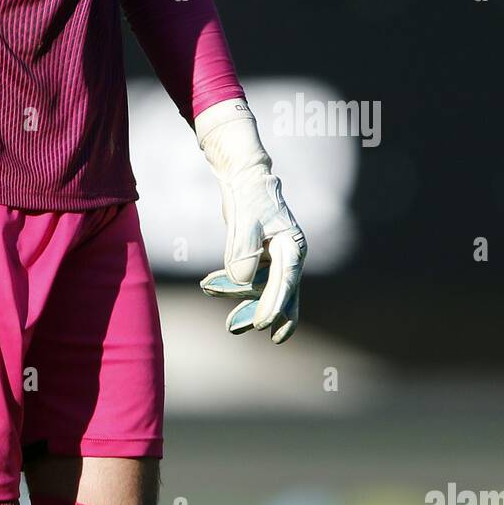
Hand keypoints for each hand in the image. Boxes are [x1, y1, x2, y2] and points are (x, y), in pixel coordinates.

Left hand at [194, 99, 306, 343]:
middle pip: (278, 292)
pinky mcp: (258, 255)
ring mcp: (273, 257)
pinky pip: (246, 277)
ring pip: (259, 287)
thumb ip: (244, 249)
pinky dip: (230, 283)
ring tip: (218, 307)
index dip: (274, 305)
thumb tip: (242, 280)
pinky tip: (209, 286)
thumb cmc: (249, 194)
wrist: (242, 175)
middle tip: (238, 329)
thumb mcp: (245, 219)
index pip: (286, 282)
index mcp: (294, 246)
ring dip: (238, 298)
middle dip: (259, 312)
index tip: (261, 325)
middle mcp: (288, 255)